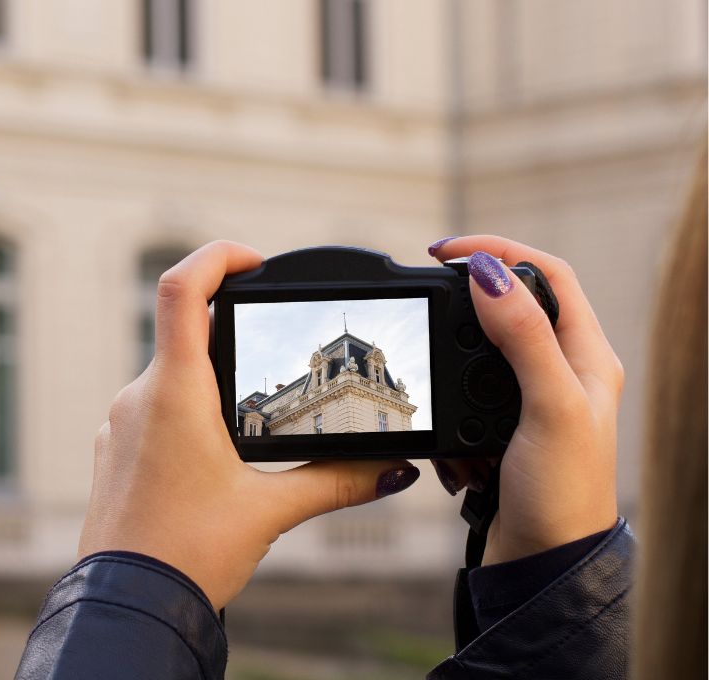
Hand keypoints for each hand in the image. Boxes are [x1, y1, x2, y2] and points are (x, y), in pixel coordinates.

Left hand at [78, 241, 420, 609]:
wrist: (127, 606)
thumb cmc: (184, 558)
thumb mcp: (269, 512)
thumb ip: (336, 481)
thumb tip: (391, 469)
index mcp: (175, 394)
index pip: (181, 290)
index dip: (218, 257)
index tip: (254, 262)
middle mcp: (139, 397)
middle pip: (183, 331)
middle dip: (231, 331)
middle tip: (271, 343)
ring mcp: (121, 423)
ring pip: (170, 373)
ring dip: (211, 377)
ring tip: (251, 417)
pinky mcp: (116, 449)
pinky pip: (153, 407)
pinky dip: (188, 409)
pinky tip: (216, 452)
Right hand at [428, 236, 621, 564]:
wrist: (543, 561)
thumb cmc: (564, 492)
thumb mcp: (548, 407)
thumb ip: (523, 338)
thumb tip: (489, 275)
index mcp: (588, 356)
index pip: (548, 274)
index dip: (499, 250)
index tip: (446, 252)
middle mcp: (564, 370)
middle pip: (513, 303)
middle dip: (466, 301)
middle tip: (428, 294)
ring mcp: (531, 398)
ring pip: (481, 351)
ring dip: (452, 362)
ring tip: (436, 378)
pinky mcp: (503, 426)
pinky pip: (464, 395)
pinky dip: (448, 408)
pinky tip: (449, 438)